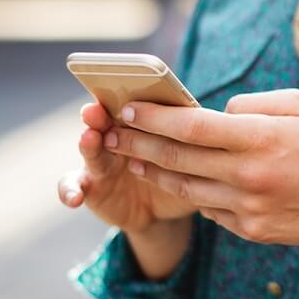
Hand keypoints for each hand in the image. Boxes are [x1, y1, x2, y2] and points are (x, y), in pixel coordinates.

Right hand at [57, 102, 196, 232]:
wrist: (164, 210)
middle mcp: (118, 136)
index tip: (125, 88)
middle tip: (97, 109)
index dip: (129, 97)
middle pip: (107, 121)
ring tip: (89, 138)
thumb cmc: (182, 174)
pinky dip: (69, 190)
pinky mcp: (91, 186)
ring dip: (88, 142)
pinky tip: (73, 198)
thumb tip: (229, 118)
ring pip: (91, 149)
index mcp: (144, 124)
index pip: (135, 106)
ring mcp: (102, 161)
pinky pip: (72, 186)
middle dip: (101, 114)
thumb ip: (198, 141)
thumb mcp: (193, 160)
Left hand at [91, 88, 298, 246]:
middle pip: (178, 158)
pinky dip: (192, 193)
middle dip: (138, 144)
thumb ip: (253, 105)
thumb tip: (215, 113)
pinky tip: (179, 182)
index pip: (191, 127)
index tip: (128, 109)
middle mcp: (248, 174)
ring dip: (153, 173)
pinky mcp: (250, 230)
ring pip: (186, 187)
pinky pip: (209, 209)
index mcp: (260, 138)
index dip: (154, 118)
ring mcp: (247, 206)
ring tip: (133, 161)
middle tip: (113, 134)